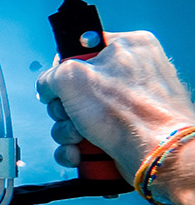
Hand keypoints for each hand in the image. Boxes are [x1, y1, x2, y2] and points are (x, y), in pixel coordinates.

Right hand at [35, 31, 194, 181]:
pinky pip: (89, 136)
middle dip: (65, 110)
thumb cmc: (129, 115)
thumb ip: (50, 75)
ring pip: (78, 116)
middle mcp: (133, 73)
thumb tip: (48, 88)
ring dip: (68, 132)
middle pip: (75, 88)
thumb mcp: (71, 78)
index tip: (62, 86)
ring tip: (80, 138)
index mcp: (129, 46)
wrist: (156, 158)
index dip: (63, 71)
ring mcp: (130, 105)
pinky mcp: (126, 132)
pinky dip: (79, 148)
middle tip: (73, 115)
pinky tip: (80, 153)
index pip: (80, 51)